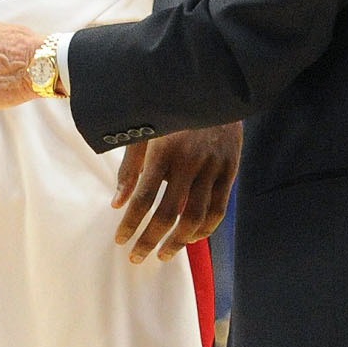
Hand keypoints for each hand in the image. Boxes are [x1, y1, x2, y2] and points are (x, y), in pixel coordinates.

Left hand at [113, 124, 240, 262]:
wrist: (214, 89)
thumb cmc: (171, 112)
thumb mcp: (145, 132)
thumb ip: (130, 168)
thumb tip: (117, 203)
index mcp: (163, 151)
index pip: (143, 198)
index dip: (131, 223)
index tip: (121, 241)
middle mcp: (189, 162)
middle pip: (168, 214)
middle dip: (150, 240)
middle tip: (137, 257)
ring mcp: (212, 167)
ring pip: (196, 218)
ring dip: (178, 242)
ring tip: (163, 254)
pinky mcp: (230, 170)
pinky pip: (218, 209)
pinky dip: (204, 229)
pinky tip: (190, 238)